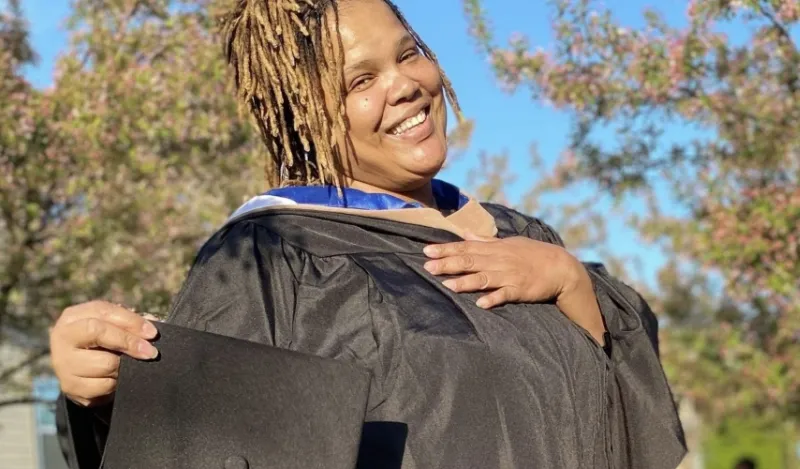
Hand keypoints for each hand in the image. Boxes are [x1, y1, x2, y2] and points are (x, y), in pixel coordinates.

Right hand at [50, 300, 159, 406]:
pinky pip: (103, 386)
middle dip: (129, 342)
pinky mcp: (69, 387)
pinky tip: (117, 379)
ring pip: (103, 363)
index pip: (104, 312)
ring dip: (124, 366)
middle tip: (151, 352)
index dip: (131, 321)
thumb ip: (129, 323)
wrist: (80, 370)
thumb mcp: (113, 325)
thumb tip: (150, 330)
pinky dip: (116, 384)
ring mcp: (63, 364)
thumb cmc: (103, 340)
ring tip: (130, 365)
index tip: (153, 333)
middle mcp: (62, 337)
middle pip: (98, 333)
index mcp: (73, 316)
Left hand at [423, 233, 605, 343]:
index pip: (465, 248)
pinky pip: (505, 295)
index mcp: (495, 249)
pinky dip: (493, 299)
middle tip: (427, 267)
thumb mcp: (509, 243)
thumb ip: (485, 240)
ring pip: (484, 278)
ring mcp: (509, 275)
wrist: (561, 267)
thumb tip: (465, 234)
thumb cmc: (532, 254)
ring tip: (448, 285)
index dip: (446, 249)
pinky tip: (481, 304)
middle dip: (448, 264)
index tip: (426, 251)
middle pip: (470, 262)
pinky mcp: (520, 290)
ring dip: (466, 282)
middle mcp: (499, 260)